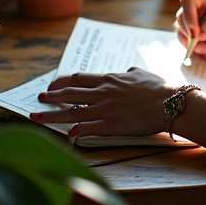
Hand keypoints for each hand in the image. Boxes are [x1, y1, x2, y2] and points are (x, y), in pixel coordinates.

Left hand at [34, 68, 169, 137]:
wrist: (168, 102)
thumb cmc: (158, 88)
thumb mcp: (142, 74)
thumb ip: (131, 72)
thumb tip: (128, 70)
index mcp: (109, 79)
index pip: (79, 78)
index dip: (63, 82)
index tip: (53, 84)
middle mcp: (102, 93)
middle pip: (69, 94)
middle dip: (51, 96)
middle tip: (40, 98)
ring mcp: (104, 109)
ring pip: (71, 112)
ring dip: (52, 115)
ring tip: (37, 116)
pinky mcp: (109, 125)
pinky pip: (86, 128)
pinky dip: (74, 131)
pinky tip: (66, 134)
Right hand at [174, 0, 205, 60]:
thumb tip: (202, 31)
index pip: (188, 1)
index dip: (187, 15)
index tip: (195, 32)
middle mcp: (205, 10)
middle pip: (181, 18)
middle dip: (187, 34)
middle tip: (202, 45)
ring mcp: (204, 26)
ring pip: (184, 34)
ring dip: (193, 46)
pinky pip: (193, 47)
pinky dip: (199, 53)